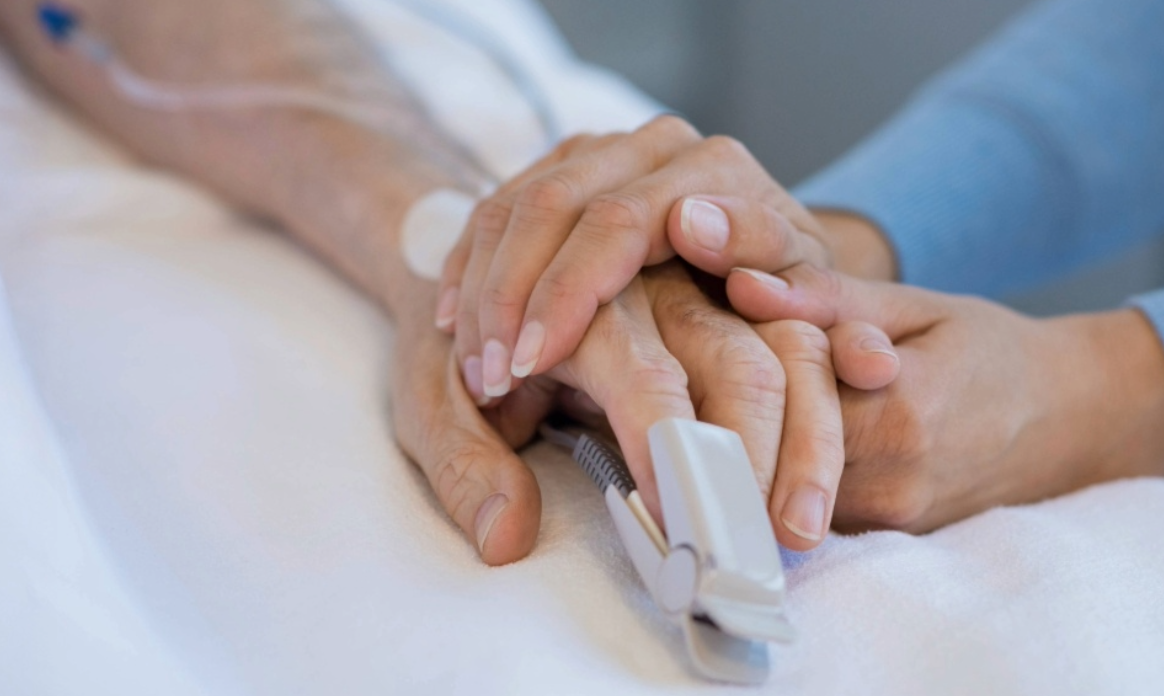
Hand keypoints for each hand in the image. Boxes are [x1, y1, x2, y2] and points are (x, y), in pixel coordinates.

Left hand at [396, 262, 899, 562]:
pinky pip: (805, 344)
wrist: (478, 264)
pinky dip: (829, 401)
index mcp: (582, 309)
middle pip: (740, 362)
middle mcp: (658, 289)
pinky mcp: (736, 310)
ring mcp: (707, 294)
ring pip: (789, 346)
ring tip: (802, 531)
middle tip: (754, 554)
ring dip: (810, 440)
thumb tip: (507, 538)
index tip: (681, 537)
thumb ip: (465, 467)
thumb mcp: (433, 405)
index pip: (645, 381)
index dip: (669, 456)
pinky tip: (834, 463)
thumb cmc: (458, 344)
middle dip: (757, 460)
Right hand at [436, 115, 850, 398]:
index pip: (620, 220)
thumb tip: (745, 277)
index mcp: (715, 168)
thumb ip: (810, 296)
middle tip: (490, 376)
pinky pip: (496, 209)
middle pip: (552, 206)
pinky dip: (471, 270)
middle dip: (512, 296)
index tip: (535, 359)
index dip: (569, 291)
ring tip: (475, 368)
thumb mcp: (820, 299)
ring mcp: (603, 150)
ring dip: (484, 291)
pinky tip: (454, 325)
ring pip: (514, 206)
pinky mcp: (565, 167)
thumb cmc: (791, 289)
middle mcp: (654, 145)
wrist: (769, 252)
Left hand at [725, 264, 1163, 530]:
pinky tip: (758, 432)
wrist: (1062, 420)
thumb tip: (738, 282)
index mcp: (899, 412)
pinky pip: (801, 505)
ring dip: (744, 442)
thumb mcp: (909, 305)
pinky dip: (772, 469)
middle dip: (727, 407)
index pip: (775, 395)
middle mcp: (891, 480)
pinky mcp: (880, 538)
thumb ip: (822, 296)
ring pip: (775, 484)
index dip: (729, 364)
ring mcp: (886, 520)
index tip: (699, 332)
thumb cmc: (981, 349)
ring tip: (721, 395)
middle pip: (766, 449)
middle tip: (691, 373)